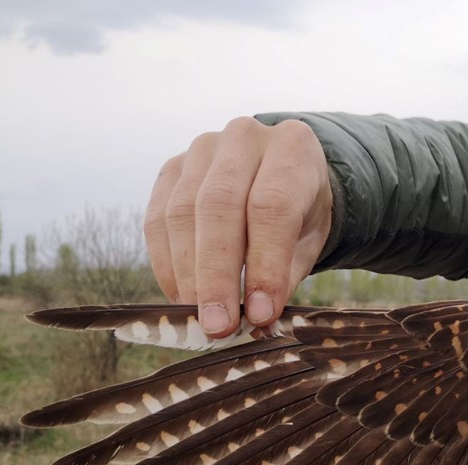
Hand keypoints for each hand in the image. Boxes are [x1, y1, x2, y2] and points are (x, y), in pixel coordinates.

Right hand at [144, 117, 331, 335]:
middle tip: (218, 324)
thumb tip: (255, 316)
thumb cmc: (302, 212)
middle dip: (216, 275)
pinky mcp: (170, 169)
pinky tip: (181, 297)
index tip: (259, 313)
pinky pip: (157, 220)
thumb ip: (286, 272)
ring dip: (188, 275)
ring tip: (200, 317)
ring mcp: (201, 149)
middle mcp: (244, 137)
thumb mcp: (310, 240)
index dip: (263, 264)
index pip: (271, 206)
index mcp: (292, 147)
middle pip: (219, 207)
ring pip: (182, 213)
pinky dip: (166, 265)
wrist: (282, 175)